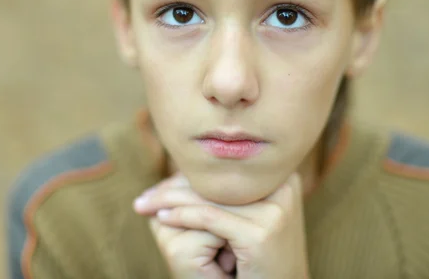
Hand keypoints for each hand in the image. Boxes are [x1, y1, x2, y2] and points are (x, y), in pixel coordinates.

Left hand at [134, 173, 309, 278]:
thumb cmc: (261, 260)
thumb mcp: (251, 218)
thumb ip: (229, 194)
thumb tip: (183, 171)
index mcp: (283, 177)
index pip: (224, 169)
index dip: (188, 176)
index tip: (158, 187)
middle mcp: (284, 186)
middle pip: (216, 181)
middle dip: (173, 188)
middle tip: (144, 198)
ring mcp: (275, 208)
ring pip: (209, 197)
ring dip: (169, 201)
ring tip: (145, 205)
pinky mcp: (262, 230)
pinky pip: (209, 217)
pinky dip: (181, 217)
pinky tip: (162, 218)